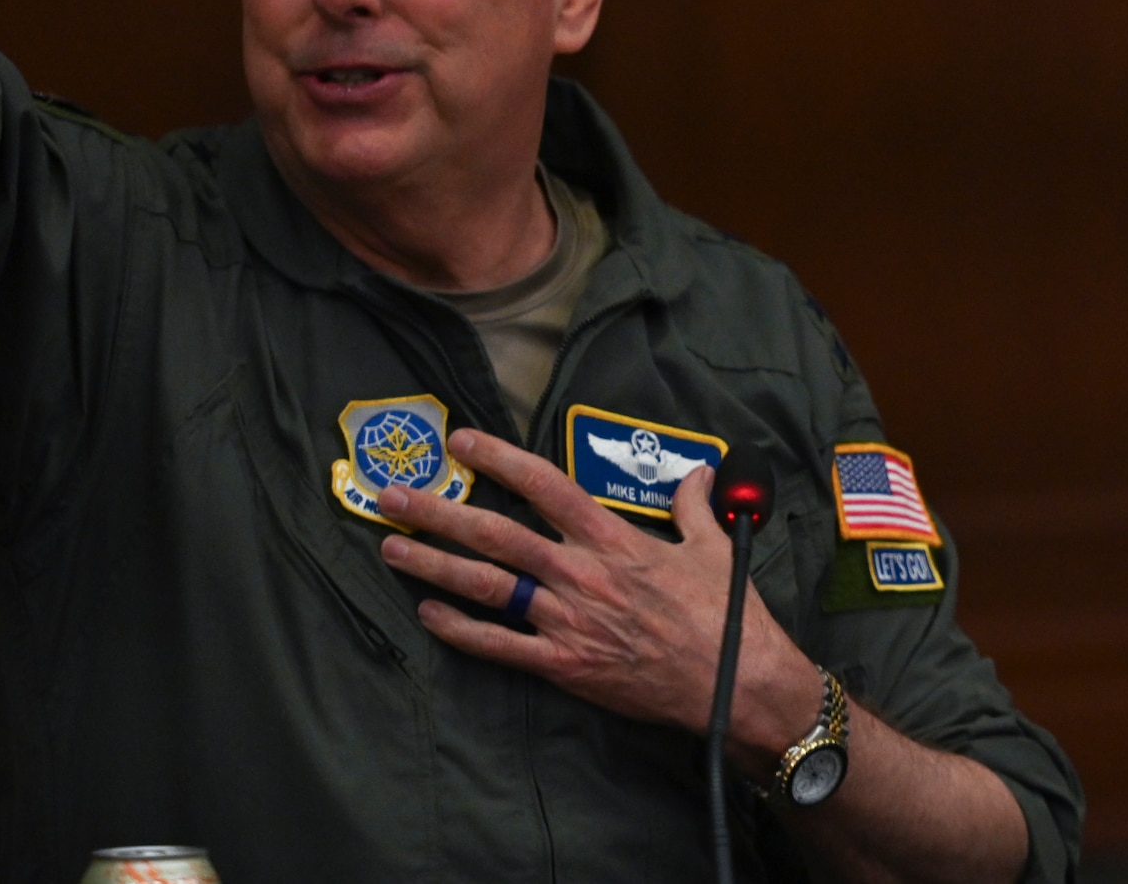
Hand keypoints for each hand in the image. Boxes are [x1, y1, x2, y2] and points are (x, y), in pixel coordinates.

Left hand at [378, 427, 823, 757]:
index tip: (461, 441)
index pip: (544, 484)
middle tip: (391, 497)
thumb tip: (698, 473)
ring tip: (391, 549)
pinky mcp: (564, 664)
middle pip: (495, 534)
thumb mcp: (713, 548)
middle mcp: (579, 573)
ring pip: (486, 587)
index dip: (499, 458)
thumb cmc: (726, 616)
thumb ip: (694, 506)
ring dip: (433, 566)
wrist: (736, 685)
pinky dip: (460, 630)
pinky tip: (428, 614)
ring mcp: (567, 620)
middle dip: (438, 512)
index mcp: (611, 538)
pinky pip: (500, 646)